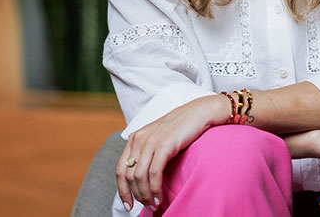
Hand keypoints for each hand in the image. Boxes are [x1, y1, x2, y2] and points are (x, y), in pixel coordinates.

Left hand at [115, 94, 229, 211]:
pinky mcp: (164, 144)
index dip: (122, 191)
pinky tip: (160, 196)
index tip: (128, 205)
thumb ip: (147, 153)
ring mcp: (151, 141)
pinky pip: (154, 173)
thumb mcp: (158, 138)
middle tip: (148, 206)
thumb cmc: (182, 128)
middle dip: (137, 196)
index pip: (120, 170)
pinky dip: (155, 189)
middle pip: (129, 176)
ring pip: (140, 177)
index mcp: (135, 138)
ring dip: (146, 195)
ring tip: (155, 204)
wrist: (199, 112)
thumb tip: (142, 181)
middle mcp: (139, 139)